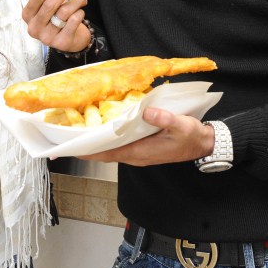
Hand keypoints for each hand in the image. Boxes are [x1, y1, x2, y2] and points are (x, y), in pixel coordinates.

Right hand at [23, 0, 90, 51]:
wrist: (70, 39)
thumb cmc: (57, 16)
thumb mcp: (52, 1)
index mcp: (28, 14)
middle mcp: (34, 27)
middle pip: (50, 4)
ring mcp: (46, 37)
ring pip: (63, 12)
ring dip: (76, 1)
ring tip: (82, 0)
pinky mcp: (61, 43)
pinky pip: (73, 21)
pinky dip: (80, 13)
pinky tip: (80, 12)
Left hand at [80, 108, 214, 165]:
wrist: (202, 144)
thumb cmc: (191, 136)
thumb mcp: (182, 125)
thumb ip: (165, 118)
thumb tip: (147, 111)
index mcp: (141, 152)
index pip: (108, 153)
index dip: (89, 151)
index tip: (70, 149)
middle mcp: (135, 155)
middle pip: (105, 152)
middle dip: (86, 146)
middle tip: (65, 138)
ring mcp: (137, 153)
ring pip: (111, 149)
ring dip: (95, 142)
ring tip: (78, 131)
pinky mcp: (141, 148)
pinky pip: (119, 145)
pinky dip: (107, 138)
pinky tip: (101, 128)